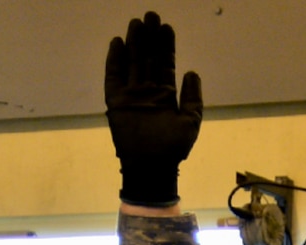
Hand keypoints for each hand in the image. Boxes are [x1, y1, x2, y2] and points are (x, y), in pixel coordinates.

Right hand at [104, 12, 202, 206]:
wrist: (152, 168)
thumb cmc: (172, 149)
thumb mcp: (190, 122)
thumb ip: (192, 97)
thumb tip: (192, 72)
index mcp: (165, 94)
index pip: (165, 64)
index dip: (166, 46)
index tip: (166, 27)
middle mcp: (148, 91)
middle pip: (147, 58)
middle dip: (149, 38)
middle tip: (151, 15)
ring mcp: (131, 95)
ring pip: (132, 63)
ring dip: (134, 43)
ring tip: (137, 23)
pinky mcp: (116, 102)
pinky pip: (113, 77)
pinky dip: (114, 61)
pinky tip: (118, 43)